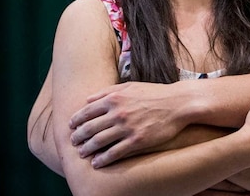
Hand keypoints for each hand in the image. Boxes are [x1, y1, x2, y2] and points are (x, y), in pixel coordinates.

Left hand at [69, 81, 185, 166]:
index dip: (76, 120)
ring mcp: (126, 127)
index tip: (71, 126)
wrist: (178, 103)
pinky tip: (97, 163)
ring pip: (99, 141)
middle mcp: (117, 113)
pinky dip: (103, 159)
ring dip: (87, 149)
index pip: (87, 111)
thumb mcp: (129, 86)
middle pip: (89, 128)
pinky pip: (114, 153)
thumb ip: (107, 91)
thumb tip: (88, 98)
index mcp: (114, 98)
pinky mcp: (137, 141)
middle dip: (78, 137)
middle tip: (73, 142)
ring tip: (82, 153)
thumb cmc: (154, 93)